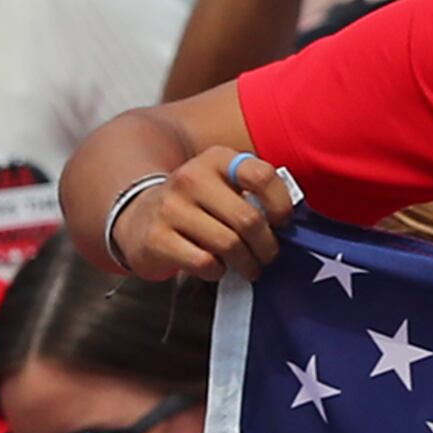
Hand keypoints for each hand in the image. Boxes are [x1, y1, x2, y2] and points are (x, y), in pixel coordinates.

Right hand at [120, 147, 298, 279]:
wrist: (139, 218)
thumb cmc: (198, 207)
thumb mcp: (225, 188)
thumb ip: (255, 195)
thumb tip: (293, 221)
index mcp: (216, 160)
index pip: (261, 176)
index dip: (280, 205)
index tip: (281, 223)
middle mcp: (191, 178)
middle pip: (249, 220)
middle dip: (267, 247)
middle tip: (267, 256)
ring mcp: (170, 207)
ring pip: (229, 244)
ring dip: (247, 264)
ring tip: (249, 267)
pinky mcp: (157, 238)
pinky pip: (205, 263)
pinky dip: (218, 272)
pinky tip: (216, 267)